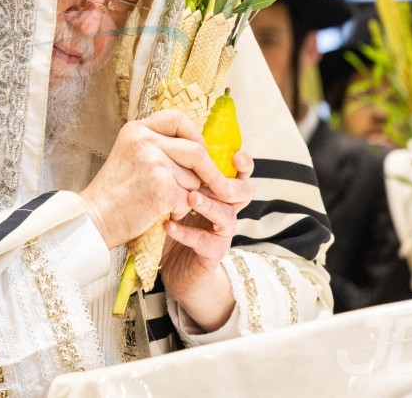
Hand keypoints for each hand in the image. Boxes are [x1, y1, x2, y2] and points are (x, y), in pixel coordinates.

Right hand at [80, 109, 235, 249]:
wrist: (95, 217)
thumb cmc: (114, 191)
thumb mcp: (129, 153)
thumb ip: (156, 144)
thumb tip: (196, 147)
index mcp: (137, 130)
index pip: (177, 118)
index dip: (195, 135)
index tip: (201, 150)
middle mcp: (145, 142)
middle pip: (195, 150)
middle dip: (209, 170)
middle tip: (216, 184)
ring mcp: (154, 165)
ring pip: (194, 179)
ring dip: (188, 194)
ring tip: (166, 202)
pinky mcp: (161, 189)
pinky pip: (188, 199)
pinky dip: (181, 210)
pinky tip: (165, 214)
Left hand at [161, 150, 254, 331]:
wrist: (177, 270)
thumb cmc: (176, 224)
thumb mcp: (178, 195)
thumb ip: (180, 175)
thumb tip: (168, 142)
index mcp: (220, 193)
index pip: (239, 173)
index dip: (243, 164)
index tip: (235, 153)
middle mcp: (226, 211)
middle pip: (243, 192)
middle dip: (231, 183)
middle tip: (211, 178)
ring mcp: (221, 234)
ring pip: (226, 215)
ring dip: (209, 205)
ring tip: (190, 197)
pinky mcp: (212, 254)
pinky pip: (204, 241)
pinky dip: (186, 233)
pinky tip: (169, 226)